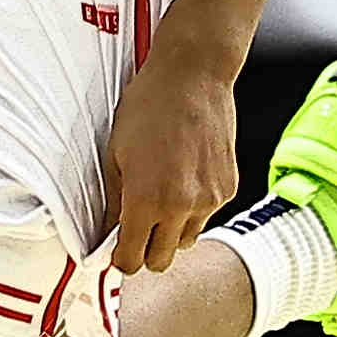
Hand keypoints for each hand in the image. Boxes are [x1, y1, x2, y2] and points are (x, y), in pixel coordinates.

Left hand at [104, 37, 238, 274]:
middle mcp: (181, 207)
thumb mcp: (115, 151)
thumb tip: (108, 231)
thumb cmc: (149, 105)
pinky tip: (185, 176)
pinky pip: (207, 216)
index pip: (131, 260)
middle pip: (161, 261)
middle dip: (146, 250)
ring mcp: (209, 199)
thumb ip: (113, 199)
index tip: (118, 251)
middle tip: (137, 228)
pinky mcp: (228, 188)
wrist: (193, 76)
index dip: (120, 259)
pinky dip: (195, 207)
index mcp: (146, 200)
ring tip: (164, 195)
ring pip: (187, 240)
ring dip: (173, 230)